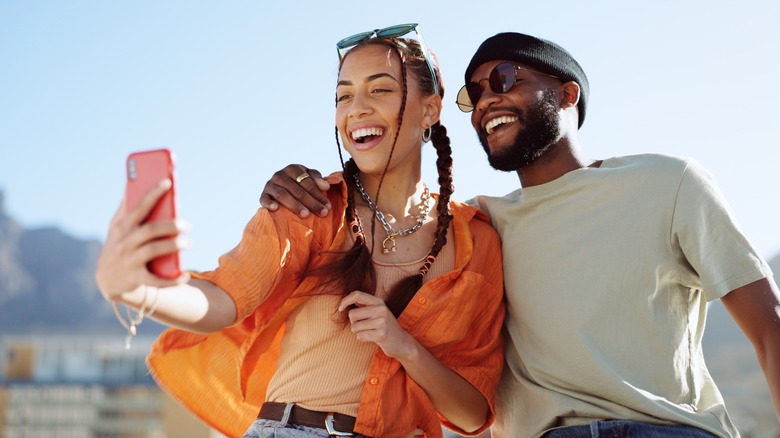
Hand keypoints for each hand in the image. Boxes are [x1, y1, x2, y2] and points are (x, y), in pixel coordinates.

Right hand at [95, 179, 189, 300]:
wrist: (106, 280)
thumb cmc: (118, 245)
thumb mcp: (117, 227)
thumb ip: (126, 207)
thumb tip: (132, 181)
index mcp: (122, 226)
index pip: (139, 207)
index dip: (153, 194)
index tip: (168, 182)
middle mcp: (124, 242)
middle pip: (150, 230)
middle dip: (171, 225)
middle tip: (187, 225)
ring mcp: (129, 261)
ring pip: (153, 250)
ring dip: (174, 246)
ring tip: (188, 243)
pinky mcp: (135, 278)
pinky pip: (155, 280)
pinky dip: (171, 279)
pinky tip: (184, 274)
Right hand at [258, 164, 330, 217]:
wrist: (280, 188)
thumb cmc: (299, 184)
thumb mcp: (309, 178)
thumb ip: (318, 180)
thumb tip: (325, 186)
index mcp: (293, 169)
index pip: (307, 182)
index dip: (319, 195)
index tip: (328, 207)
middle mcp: (280, 175)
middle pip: (297, 190)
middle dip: (311, 202)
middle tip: (322, 213)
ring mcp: (270, 185)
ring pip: (283, 195)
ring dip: (295, 205)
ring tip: (306, 214)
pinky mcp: (263, 195)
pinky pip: (264, 199)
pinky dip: (269, 203)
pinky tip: (275, 209)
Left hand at [338, 291, 415, 359]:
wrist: (402, 342)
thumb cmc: (385, 326)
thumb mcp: (378, 311)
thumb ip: (364, 305)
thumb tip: (345, 300)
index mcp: (378, 301)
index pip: (357, 295)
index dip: (345, 301)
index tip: (340, 309)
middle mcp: (381, 309)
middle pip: (352, 314)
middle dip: (353, 323)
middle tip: (364, 326)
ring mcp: (382, 322)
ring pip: (354, 327)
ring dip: (358, 332)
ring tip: (370, 332)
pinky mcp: (381, 334)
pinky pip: (360, 336)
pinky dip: (362, 338)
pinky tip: (372, 338)